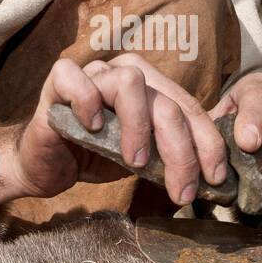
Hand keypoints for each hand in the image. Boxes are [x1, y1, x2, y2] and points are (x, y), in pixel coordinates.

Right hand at [15, 54, 229, 205]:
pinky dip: (89, 102)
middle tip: (181, 189)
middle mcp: (125, 72)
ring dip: (138, 126)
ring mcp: (93, 73)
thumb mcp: (144, 160)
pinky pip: (78, 78)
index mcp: (151, 86)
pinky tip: (93, 128)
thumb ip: (172, 155)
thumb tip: (215, 176)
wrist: (45, 166)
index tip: (215, 179)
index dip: (207, 143)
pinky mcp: (59, 81)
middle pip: (166, 101)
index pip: (189, 108)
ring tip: (134, 161)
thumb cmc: (94, 158)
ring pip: (130, 82)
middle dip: (181, 150)